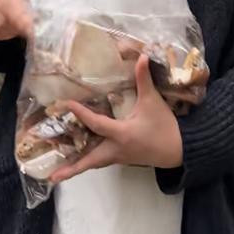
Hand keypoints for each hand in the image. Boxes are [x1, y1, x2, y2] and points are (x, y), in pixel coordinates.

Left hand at [50, 54, 183, 182]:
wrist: (180, 149)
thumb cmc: (165, 126)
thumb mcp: (153, 102)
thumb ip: (144, 80)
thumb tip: (142, 57)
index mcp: (122, 135)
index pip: (97, 124)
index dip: (81, 114)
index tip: (66, 105)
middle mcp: (117, 149)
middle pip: (90, 160)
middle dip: (71, 169)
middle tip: (52, 177)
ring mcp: (119, 157)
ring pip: (94, 162)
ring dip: (77, 167)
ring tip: (58, 173)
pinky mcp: (123, 158)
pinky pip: (101, 160)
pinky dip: (88, 160)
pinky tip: (80, 156)